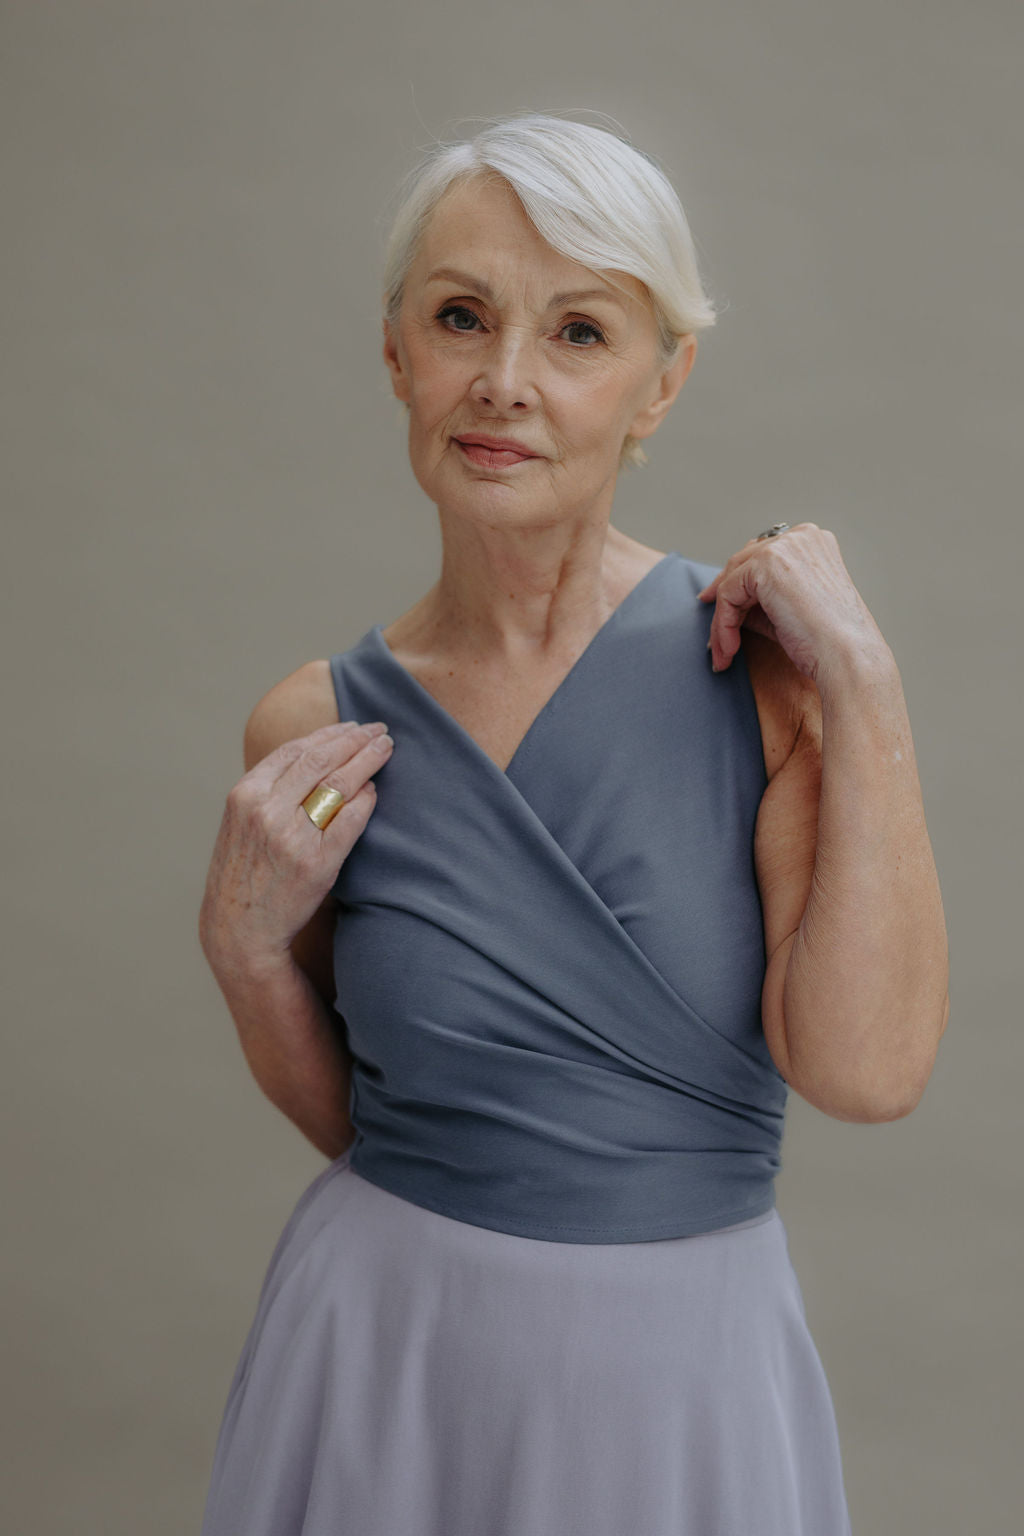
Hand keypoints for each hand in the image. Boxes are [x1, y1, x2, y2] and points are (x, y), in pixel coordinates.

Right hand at [198, 720, 393, 979]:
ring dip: (367, 760)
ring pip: (339, 784)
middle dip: (354, 739)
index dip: (328, 734)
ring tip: (386, 748)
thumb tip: (314, 757)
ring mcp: (293, 836)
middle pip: (321, 760)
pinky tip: (375, 790)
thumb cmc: (243, 873)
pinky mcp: (317, 862)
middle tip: (380, 730)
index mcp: (246, 795)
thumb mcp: (240, 823)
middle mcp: (267, 810)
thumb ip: (268, 790)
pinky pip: (351, 821)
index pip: (295, 750)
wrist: (239, 929)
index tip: (351, 726)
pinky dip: (366, 801)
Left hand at [696, 522, 888, 685]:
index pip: (762, 554)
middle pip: (743, 563)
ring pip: (732, 581)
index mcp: (814, 541)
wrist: (846, 656)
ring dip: (722, 621)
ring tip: (723, 653)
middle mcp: (801, 536)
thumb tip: (727, 604)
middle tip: (713, 634)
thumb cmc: (829, 640)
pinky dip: (723, 625)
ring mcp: (784, 547)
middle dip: (724, 599)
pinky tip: (729, 649)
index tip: (719, 605)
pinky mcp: (766, 565)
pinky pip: (728, 595)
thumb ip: (762, 597)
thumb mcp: (791, 608)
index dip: (738, 581)